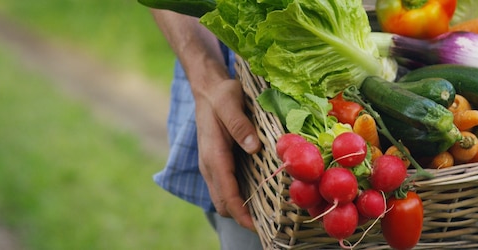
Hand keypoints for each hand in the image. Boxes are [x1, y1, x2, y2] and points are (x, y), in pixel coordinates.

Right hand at [194, 78, 261, 229]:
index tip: (257, 227)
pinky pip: (226, 188)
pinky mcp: (217, 163)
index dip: (241, 214)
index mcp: (213, 155)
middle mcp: (209, 165)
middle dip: (242, 218)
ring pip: (223, 198)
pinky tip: (259, 196)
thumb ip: (239, 124)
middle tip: (270, 224)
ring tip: (267, 215)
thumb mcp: (230, 102)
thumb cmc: (221, 94)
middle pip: (223, 203)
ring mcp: (211, 166)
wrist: (207, 88)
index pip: (226, 194)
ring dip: (240, 210)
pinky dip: (238, 198)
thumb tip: (253, 147)